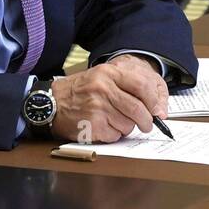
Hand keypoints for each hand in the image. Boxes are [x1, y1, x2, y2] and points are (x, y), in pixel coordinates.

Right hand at [50, 55, 167, 142]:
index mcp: (108, 73)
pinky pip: (115, 135)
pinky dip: (113, 134)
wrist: (50, 103)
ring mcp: (98, 108)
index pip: (141, 85)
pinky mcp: (93, 125)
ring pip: (128, 124)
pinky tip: (103, 127)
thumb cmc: (78, 92)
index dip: (154, 100)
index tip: (157, 110)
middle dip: (146, 120)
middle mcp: (103, 88)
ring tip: (114, 121)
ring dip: (126, 127)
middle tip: (147, 124)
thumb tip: (153, 104)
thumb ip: (125, 85)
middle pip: (138, 109)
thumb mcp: (100, 77)